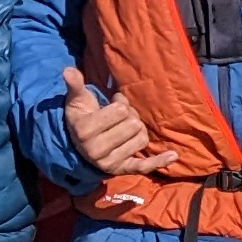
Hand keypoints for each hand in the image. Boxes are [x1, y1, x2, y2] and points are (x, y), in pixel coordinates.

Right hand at [61, 66, 177, 177]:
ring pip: (141, 138)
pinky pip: (143, 166)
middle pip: (133, 124)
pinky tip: (173, 155)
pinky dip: (159, 161)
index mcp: (85, 131)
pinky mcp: (121, 170)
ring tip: (125, 128)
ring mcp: (109, 162)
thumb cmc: (81, 117)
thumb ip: (74, 85)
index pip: (120, 110)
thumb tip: (68, 70)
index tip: (112, 103)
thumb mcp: (76, 100)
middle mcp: (96, 150)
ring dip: (138, 130)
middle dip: (129, 115)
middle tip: (119, 116)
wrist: (77, 146)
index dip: (120, 103)